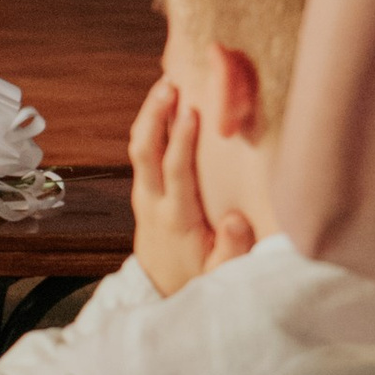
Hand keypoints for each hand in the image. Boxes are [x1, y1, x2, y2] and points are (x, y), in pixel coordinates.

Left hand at [128, 79, 252, 294]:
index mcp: (175, 218)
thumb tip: (236, 220)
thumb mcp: (220, 274)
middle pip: (144, 150)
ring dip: (149, 115)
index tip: (191, 111)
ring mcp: (143, 194)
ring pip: (138, 147)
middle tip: (169, 84)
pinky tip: (163, 106)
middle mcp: (152, 202)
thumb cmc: (196, 277)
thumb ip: (231, 249)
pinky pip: (141, 153)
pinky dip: (150, 126)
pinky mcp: (141, 191)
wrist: (161, 289)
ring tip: (165, 84)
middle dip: (155, 115)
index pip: (175, 171)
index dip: (180, 140)